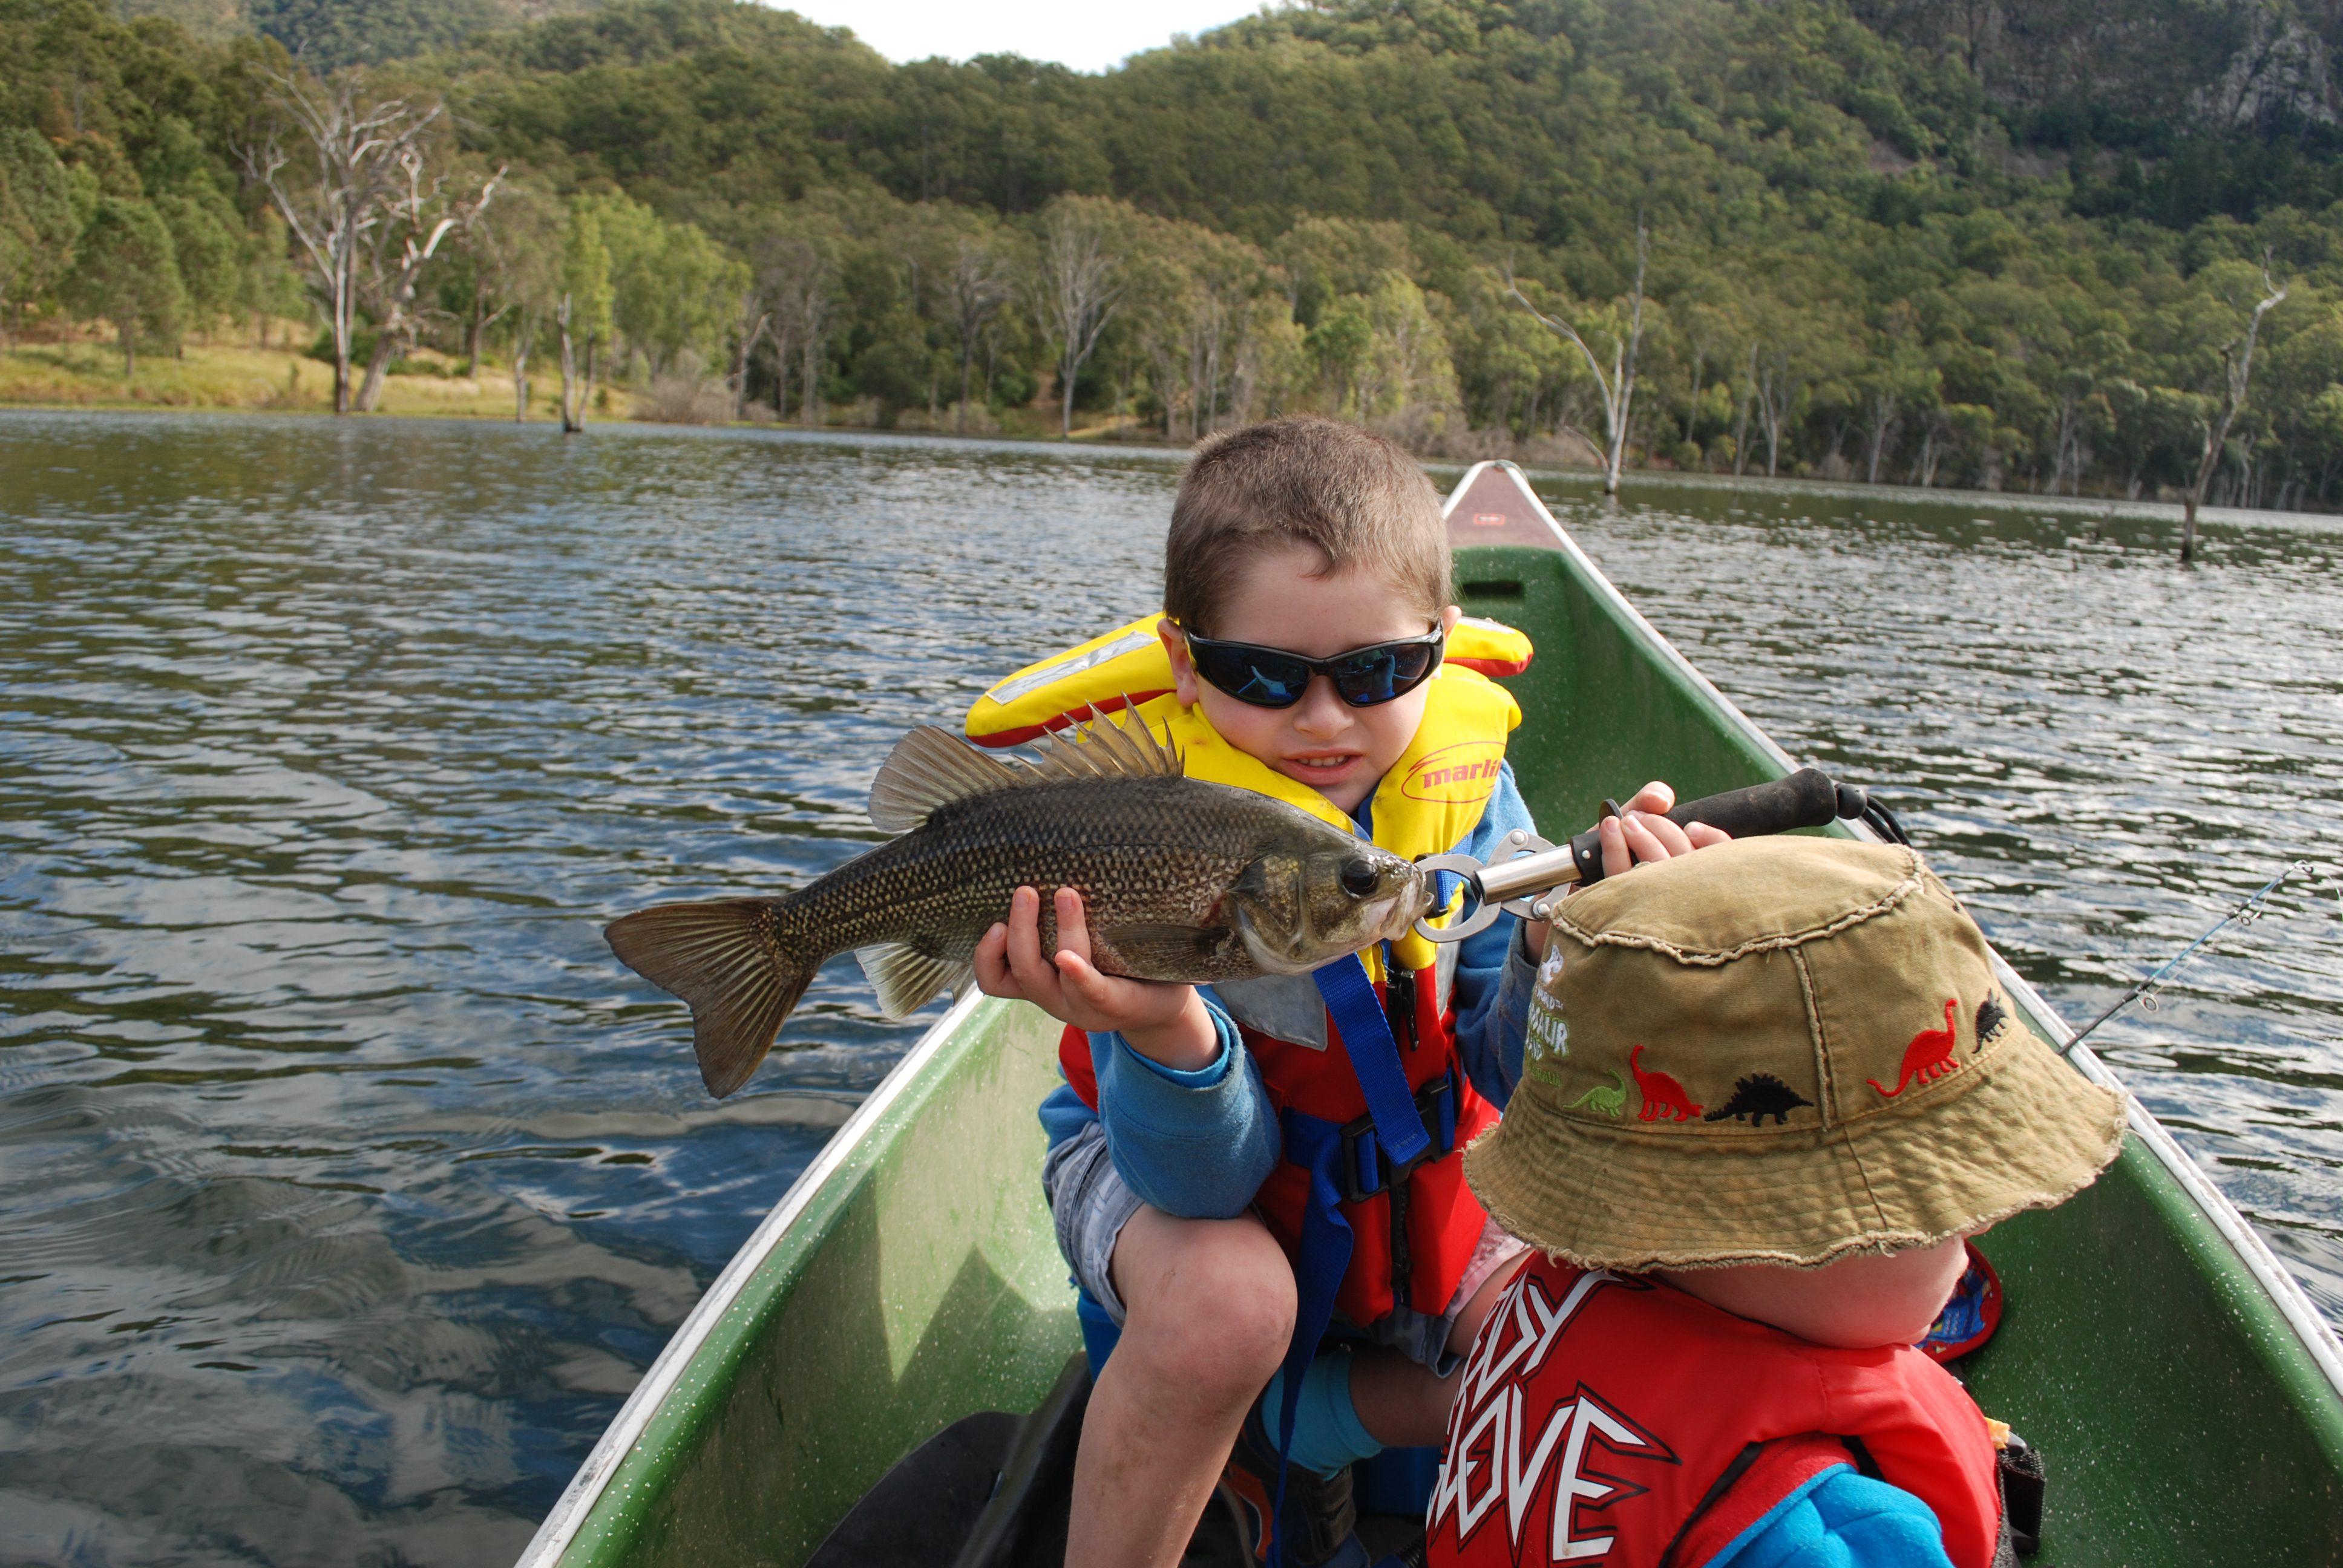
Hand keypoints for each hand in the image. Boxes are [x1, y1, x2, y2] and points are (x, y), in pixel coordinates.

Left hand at [974, 885, 1218, 1069]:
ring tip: (1021, 898)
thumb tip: (1215, 899)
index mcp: (1118, 1003)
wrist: (1148, 1012)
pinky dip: (990, 956)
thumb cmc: (1162, 976)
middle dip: (1046, 932)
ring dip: (1012, 938)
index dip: (1079, 978)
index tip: (1069, 957)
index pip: (1095, 993)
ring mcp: (1049, 999)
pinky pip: (998, 981)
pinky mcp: (1032, 989)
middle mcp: (1075, 1008)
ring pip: (1016, 978)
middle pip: (1044, 976)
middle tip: (1060, 891)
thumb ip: (1178, 942)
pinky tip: (996, 925)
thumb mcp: (1177, 966)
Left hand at [1524, 782, 1731, 952]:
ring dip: (1642, 834)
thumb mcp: (1635, 817)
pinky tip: (1611, 827)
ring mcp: (1649, 904)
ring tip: (1626, 820)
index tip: (1693, 828)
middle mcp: (1678, 894)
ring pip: (1659, 867)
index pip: (1721, 859)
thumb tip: (1661, 798)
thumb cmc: (1615, 847)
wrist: (1574, 879)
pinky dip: (1615, 846)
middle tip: (1640, 817)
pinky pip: (1622, 874)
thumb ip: (1650, 799)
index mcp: (1692, 875)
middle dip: (1664, 829)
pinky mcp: (1619, 907)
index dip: (1714, 841)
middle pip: (1687, 859)